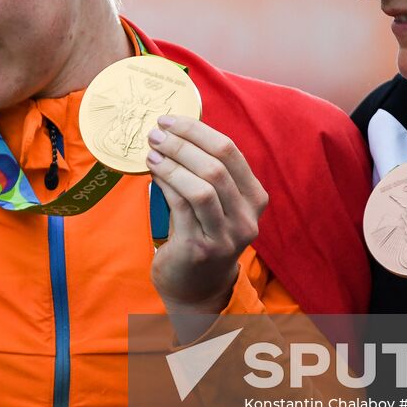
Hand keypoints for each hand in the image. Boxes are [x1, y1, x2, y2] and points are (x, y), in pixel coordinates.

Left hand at [146, 116, 266, 332]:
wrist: (198, 287)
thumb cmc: (204, 234)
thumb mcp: (217, 203)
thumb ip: (207, 171)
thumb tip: (176, 130)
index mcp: (254, 198)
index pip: (230, 152)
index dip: (198, 131)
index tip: (171, 120)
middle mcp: (245, 217)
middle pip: (217, 167)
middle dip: (183, 144)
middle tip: (156, 133)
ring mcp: (225, 235)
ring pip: (202, 187)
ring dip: (173, 164)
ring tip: (152, 151)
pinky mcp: (200, 248)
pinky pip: (182, 207)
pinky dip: (166, 184)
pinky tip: (153, 172)